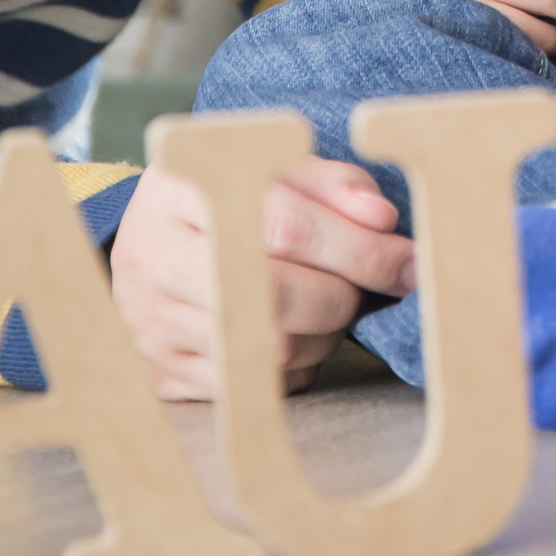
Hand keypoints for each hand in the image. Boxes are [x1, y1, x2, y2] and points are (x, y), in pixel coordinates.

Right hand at [111, 152, 414, 402]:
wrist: (149, 241)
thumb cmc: (229, 196)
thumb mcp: (274, 168)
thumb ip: (333, 185)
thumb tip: (382, 222)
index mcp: (180, 188)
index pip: (285, 224)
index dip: (357, 247)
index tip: (406, 260)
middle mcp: (152, 257)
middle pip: (278, 296)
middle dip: (343, 295)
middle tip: (361, 286)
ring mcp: (150, 323)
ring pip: (273, 350)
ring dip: (323, 333)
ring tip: (324, 301)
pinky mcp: (161, 376)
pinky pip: (256, 387)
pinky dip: (294, 365)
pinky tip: (292, 331)